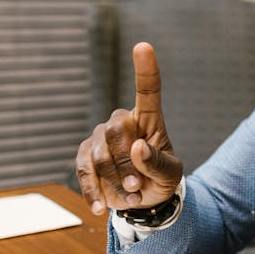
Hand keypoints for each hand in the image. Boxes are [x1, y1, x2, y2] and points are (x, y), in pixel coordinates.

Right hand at [75, 42, 182, 215]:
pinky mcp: (85, 156)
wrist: (144, 199)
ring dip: (115, 182)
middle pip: (116, 132)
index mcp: (149, 119)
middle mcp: (122, 122)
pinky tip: (101, 207)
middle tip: (139, 186)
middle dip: (126, 164)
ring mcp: (100, 138)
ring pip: (99, 155)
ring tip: (131, 195)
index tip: (143, 46)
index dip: (145, 69)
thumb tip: (137, 148)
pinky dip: (93, 192)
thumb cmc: (161, 179)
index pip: (148, 91)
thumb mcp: (171, 174)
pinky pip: (84, 171)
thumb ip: (158, 162)